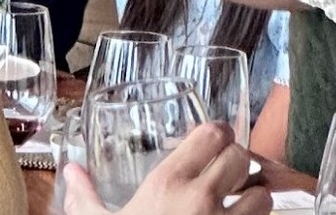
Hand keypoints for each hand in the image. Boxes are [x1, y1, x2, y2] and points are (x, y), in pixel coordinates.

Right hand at [63, 123, 270, 214]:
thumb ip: (85, 198)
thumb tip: (72, 173)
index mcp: (167, 185)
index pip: (213, 134)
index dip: (218, 134)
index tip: (214, 141)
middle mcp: (201, 200)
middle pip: (242, 157)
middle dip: (236, 163)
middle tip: (225, 172)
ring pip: (263, 194)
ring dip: (254, 196)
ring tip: (239, 201)